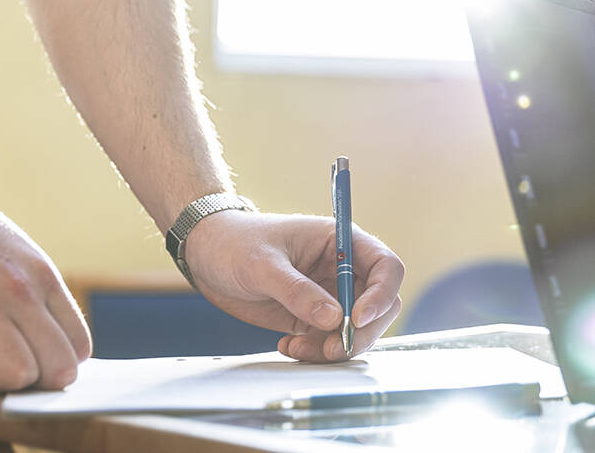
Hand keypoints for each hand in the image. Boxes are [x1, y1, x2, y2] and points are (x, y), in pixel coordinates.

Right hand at [0, 177, 90, 391]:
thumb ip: (39, 301)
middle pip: (57, 370)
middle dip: (29, 381)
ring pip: (15, 375)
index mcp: (45, 279)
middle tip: (0, 364)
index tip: (28, 357)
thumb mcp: (20, 259)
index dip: (55, 366)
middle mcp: (20, 290)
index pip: (80, 348)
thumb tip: (51, 357)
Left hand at [183, 211, 403, 360]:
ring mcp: (330, 295)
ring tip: (296, 350)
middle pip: (380, 305)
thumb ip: (298, 291)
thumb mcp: (263, 264)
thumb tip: (334, 320)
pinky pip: (330, 341)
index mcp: (341, 242)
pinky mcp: (313, 317)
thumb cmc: (235, 243)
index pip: (386, 267)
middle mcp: (343, 269)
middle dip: (361, 332)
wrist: (207, 255)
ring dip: (336, 347)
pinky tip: (286, 346)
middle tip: (333, 348)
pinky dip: (315, 353)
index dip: (381, 294)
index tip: (356, 318)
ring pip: (356, 330)